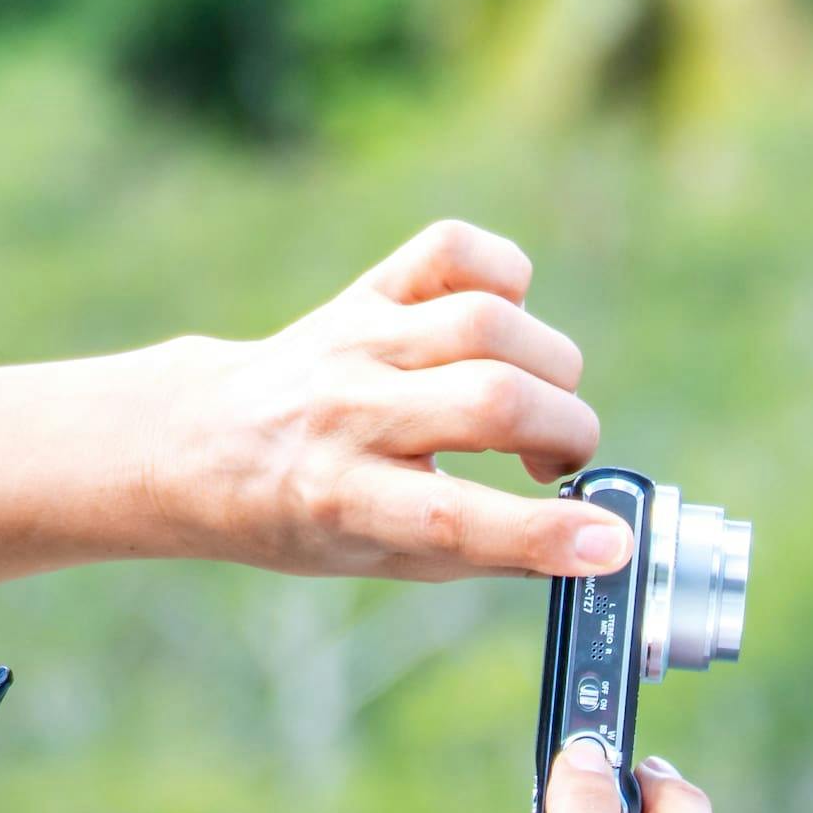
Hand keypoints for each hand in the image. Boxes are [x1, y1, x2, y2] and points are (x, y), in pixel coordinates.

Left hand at [170, 222, 628, 582]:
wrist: (200, 439)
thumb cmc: (302, 513)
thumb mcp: (371, 561)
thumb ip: (476, 553)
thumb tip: (588, 543)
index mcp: (338, 501)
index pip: (452, 518)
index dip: (545, 533)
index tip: (611, 543)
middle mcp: (345, 412)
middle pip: (491, 401)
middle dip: (565, 433)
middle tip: (557, 463)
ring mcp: (356, 340)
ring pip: (489, 323)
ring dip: (550, 367)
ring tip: (537, 406)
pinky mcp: (366, 290)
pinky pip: (454, 250)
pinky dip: (507, 278)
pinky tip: (504, 327)